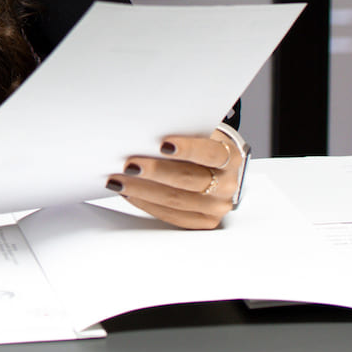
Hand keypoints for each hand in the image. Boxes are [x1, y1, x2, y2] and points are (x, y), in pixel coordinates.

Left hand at [106, 130, 244, 229]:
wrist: (217, 166)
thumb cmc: (202, 144)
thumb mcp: (200, 132)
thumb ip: (182, 131)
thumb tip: (148, 130)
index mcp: (231, 157)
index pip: (210, 153)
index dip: (188, 149)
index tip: (163, 145)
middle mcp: (227, 184)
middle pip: (188, 179)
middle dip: (155, 172)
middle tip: (129, 165)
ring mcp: (216, 206)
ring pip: (175, 200)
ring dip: (142, 190)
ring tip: (119, 180)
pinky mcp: (203, 221)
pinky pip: (172, 216)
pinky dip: (147, 203)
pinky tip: (130, 193)